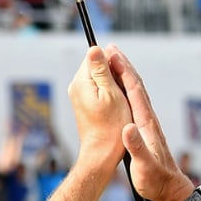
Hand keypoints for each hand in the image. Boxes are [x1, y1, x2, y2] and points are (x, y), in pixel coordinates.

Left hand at [66, 47, 133, 167]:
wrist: (101, 153)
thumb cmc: (110, 126)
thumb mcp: (111, 93)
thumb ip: (101, 70)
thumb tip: (94, 48)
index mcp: (81, 82)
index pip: (95, 56)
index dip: (112, 62)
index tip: (122, 76)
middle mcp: (76, 86)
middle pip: (97, 66)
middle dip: (113, 72)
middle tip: (123, 91)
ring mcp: (79, 95)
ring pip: (100, 78)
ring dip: (114, 84)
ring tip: (121, 100)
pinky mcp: (84, 103)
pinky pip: (99, 89)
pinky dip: (111, 93)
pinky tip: (117, 106)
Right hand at [105, 46, 194, 200]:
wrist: (170, 189)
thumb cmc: (155, 180)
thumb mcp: (144, 166)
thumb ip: (136, 147)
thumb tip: (127, 127)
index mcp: (146, 123)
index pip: (135, 91)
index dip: (124, 72)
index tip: (112, 55)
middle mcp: (148, 119)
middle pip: (136, 86)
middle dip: (124, 66)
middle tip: (111, 49)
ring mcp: (147, 124)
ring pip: (136, 93)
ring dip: (125, 76)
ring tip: (113, 63)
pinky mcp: (144, 130)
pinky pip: (134, 103)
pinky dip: (126, 90)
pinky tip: (120, 90)